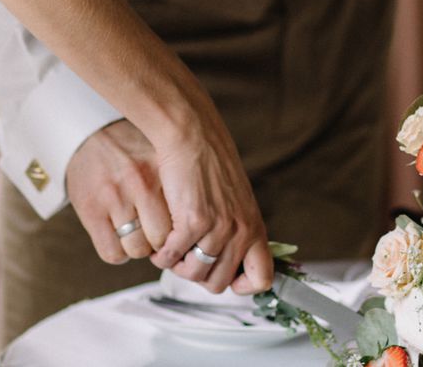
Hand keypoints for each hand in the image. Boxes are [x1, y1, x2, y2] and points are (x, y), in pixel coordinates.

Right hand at [67, 120, 171, 263]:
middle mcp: (141, 183)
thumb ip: (176, 187)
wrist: (87, 133)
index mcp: (163, 170)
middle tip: (151, 233)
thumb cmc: (129, 152)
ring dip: (137, 248)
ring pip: (138, 250)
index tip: (174, 230)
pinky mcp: (91, 210)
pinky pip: (112, 253)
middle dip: (159, 244)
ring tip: (133, 233)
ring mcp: (115, 197)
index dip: (180, 232)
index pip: (185, 220)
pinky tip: (116, 238)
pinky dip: (117, 253)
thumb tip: (196, 228)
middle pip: (163, 239)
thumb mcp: (160, 159)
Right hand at [147, 118, 273, 294]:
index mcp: (254, 227)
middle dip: (197, 276)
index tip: (224, 277)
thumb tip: (222, 257)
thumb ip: (234, 227)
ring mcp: (218, 228)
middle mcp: (241, 232)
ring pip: (193, 274)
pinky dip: (162, 254)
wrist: (193, 135)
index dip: (242, 286)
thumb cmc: (209, 162)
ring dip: (176, 266)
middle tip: (184, 258)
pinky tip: (160, 242)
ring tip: (170, 249)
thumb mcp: (234, 199)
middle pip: (218, 284)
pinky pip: (172, 257)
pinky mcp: (193, 221)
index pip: (262, 278)